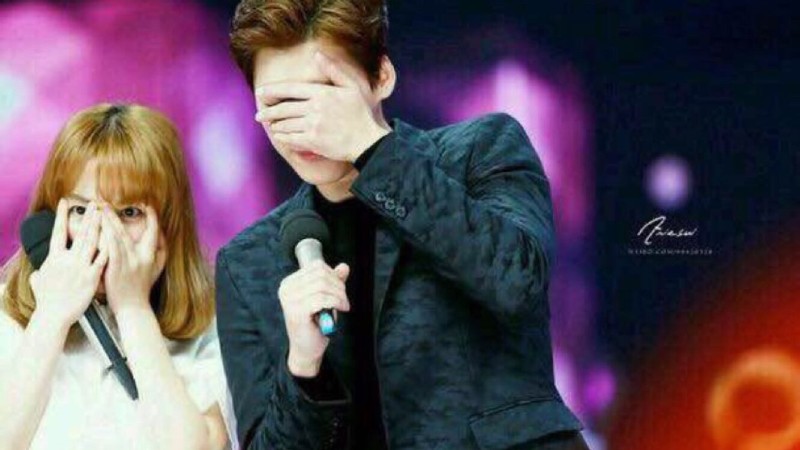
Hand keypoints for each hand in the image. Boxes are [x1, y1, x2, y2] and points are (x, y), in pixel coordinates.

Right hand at [29, 200, 107, 328]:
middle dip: (88, 218)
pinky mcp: (91, 277)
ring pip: (92, 242)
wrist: (54, 315)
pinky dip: (108, 247)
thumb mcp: (39, 282)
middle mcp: (67, 260)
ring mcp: (80, 268)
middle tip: (94, 204)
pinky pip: (102, 259)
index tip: (65, 203)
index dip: (61, 216)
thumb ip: (41, 272)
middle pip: (80, 234)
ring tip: (104, 214)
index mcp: (54, 258)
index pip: (57, 232)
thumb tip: (38, 270)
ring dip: (99, 227)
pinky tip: (114, 237)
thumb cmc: (46, 300)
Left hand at [100, 205, 166, 314]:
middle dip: (116, 215)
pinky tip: (98, 228)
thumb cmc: (142, 288)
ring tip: (99, 210)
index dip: (152, 217)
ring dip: (107, 222)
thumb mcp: (158, 269)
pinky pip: (110, 249)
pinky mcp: (116, 268)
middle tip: (107, 202)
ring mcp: (127, 262)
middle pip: (127, 230)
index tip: (147, 205)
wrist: (133, 307)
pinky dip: (105, 237)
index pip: (153, 231)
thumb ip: (161, 251)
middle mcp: (139, 256)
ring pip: (117, 237)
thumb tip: (161, 235)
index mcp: (150, 255)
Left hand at [255, 51, 389, 162]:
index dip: (272, 91)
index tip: (260, 93)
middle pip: (283, 108)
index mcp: (322, 92)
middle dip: (268, 112)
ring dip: (275, 125)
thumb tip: (317, 54)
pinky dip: (282, 137)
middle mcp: (315, 108)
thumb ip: (334, 70)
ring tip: (270, 125)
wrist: (368, 141)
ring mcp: (313, 125)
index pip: (290, 89)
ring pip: (285, 124)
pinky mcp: (314, 141)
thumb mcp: (351, 87)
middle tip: (258, 115)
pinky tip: (279, 136)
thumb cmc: (360, 113)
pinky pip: (291, 138)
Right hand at [278, 260, 349, 376]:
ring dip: (339, 295)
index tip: (340, 290)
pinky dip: (336, 302)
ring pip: (322, 286)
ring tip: (343, 305)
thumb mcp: (325, 298)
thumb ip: (332, 282)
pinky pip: (322, 299)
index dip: (334, 275)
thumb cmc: (314, 324)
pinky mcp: (296, 312)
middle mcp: (286, 289)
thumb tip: (344, 267)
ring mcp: (289, 300)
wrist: (306, 349)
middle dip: (339, 286)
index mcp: (289, 283)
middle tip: (344, 300)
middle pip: (321, 274)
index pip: (316, 266)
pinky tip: (341, 309)